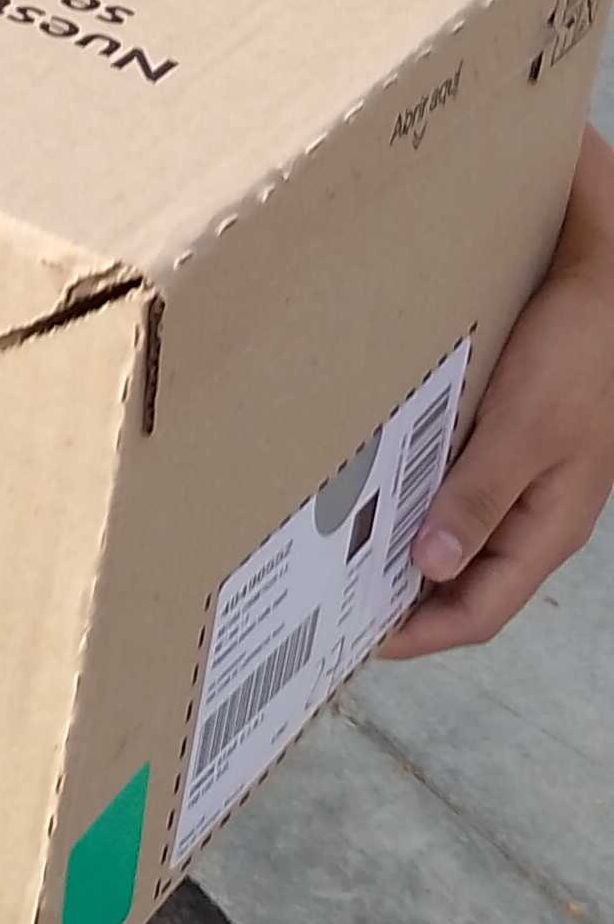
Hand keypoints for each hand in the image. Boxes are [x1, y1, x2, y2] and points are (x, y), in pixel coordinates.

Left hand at [382, 133, 613, 654]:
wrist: (599, 283)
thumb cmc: (574, 356)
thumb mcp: (525, 430)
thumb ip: (479, 497)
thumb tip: (431, 566)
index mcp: (547, 528)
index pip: (481, 611)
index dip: (423, 634)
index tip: (359, 640)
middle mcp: (534, 513)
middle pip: (467, 581)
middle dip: (407, 599)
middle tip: (334, 598)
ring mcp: (522, 479)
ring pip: (459, 536)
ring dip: (407, 548)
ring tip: (343, 551)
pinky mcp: (508, 442)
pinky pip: (456, 488)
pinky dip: (417, 498)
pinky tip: (376, 485)